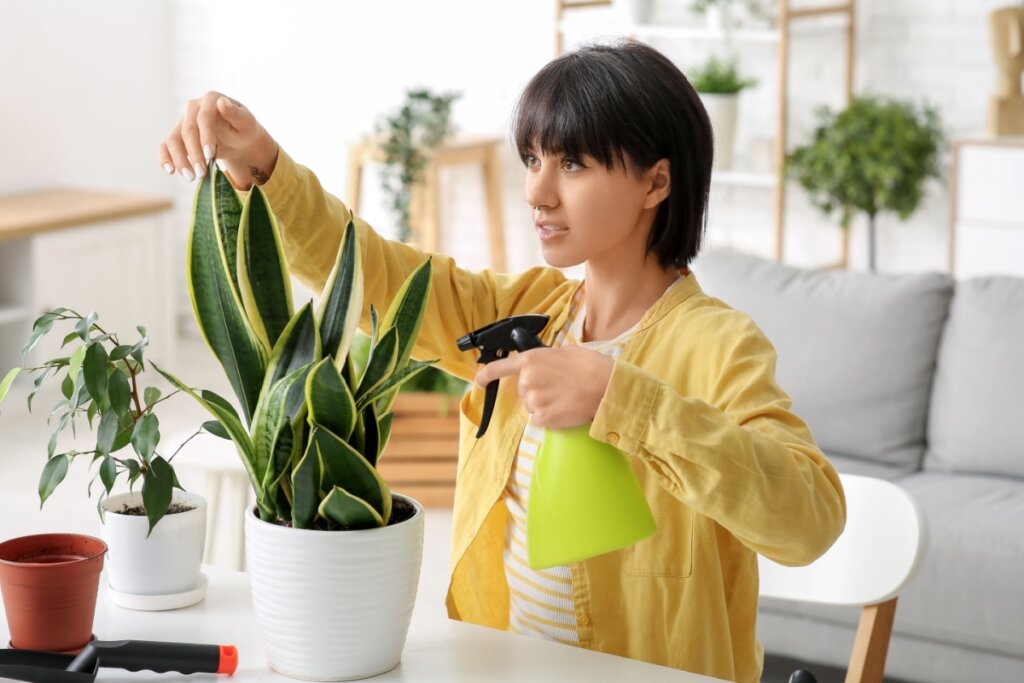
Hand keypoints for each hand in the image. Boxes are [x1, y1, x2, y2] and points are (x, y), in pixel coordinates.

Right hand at [158, 91, 278, 188]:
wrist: (239, 138)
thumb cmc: (244, 129)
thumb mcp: (246, 122)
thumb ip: (235, 113)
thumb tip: (221, 102)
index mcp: (210, 100)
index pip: (204, 118)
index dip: (206, 136)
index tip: (210, 155)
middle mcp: (192, 108)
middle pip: (187, 131)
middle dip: (194, 154)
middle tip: (202, 174)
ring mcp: (182, 122)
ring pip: (173, 140)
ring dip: (180, 160)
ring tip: (191, 178)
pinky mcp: (177, 136)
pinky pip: (165, 146)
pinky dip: (165, 158)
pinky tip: (171, 171)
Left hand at [474, 347, 614, 428]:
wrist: (605, 388)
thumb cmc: (590, 367)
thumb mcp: (564, 352)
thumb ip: (545, 359)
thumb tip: (543, 366)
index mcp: (530, 360)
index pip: (499, 368)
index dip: (486, 375)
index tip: (479, 380)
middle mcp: (527, 380)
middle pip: (523, 390)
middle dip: (537, 390)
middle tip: (559, 387)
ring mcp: (533, 401)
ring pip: (532, 405)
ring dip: (545, 403)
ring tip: (565, 397)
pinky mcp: (542, 418)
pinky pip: (539, 419)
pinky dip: (550, 417)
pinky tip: (565, 408)